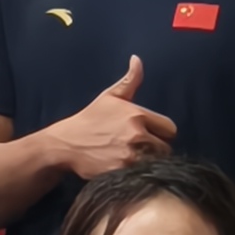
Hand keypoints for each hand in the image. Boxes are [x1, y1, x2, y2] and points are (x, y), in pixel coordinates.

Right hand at [39, 58, 178, 179]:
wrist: (65, 144)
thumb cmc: (89, 120)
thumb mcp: (109, 97)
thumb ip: (129, 80)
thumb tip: (137, 59)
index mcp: (137, 115)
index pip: (169, 128)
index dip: (161, 132)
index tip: (150, 134)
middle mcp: (136, 134)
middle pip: (165, 148)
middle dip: (156, 149)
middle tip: (140, 149)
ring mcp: (130, 155)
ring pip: (155, 163)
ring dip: (148, 162)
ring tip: (134, 159)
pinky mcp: (122, 172)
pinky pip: (142, 175)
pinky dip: (137, 174)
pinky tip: (125, 167)